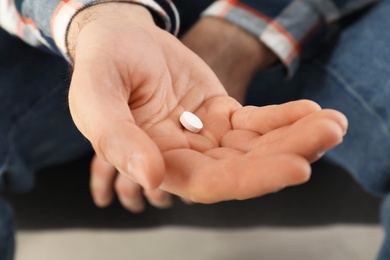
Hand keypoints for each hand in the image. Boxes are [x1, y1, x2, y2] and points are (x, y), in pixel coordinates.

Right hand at [67, 3, 346, 205]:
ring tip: (331, 123)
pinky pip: (255, 122)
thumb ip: (114, 137)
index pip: (205, 183)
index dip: (250, 179)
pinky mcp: (220, 113)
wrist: (120, 37)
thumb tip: (151, 177)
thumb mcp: (96, 94)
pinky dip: (283, 118)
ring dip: (295, 137)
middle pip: (241, 167)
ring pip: (254, 146)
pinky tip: (309, 111)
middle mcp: (184, 155)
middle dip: (286, 156)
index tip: (296, 166)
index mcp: (155, 160)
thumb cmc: (103, 64)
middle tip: (328, 134)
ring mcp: (205, 135)